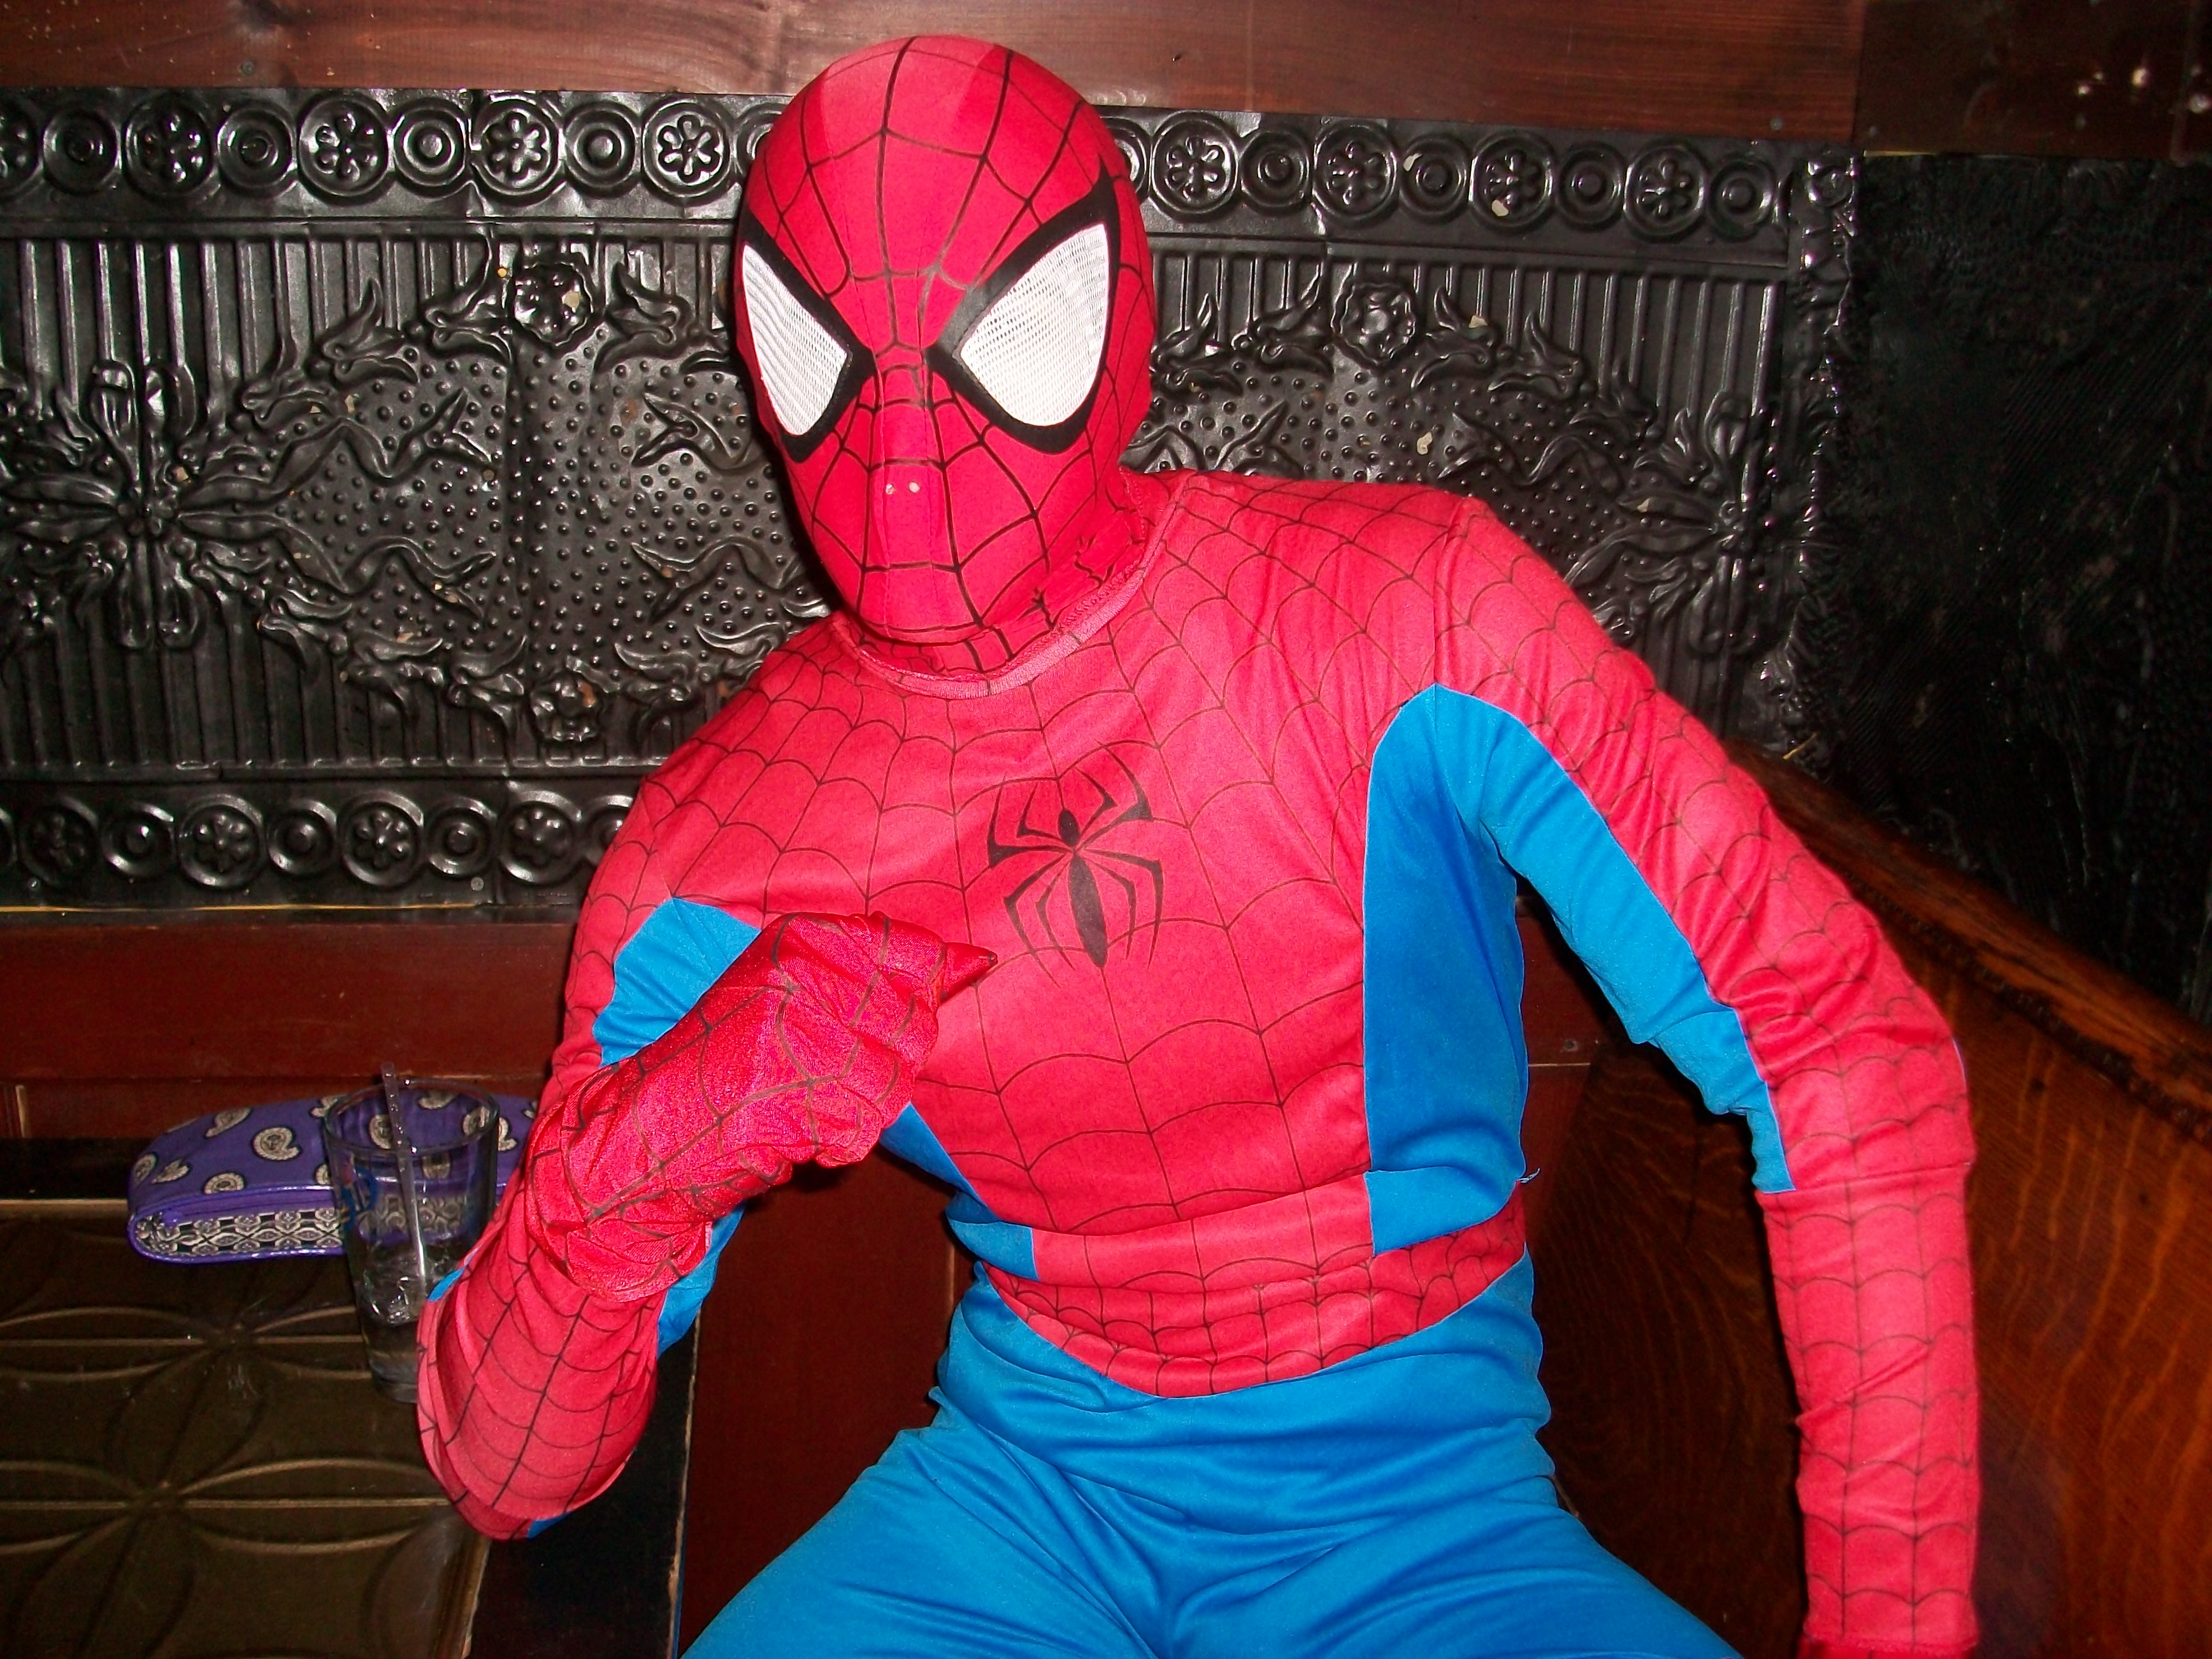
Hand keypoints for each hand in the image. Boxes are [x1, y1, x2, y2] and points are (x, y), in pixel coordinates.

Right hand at [523, 911, 992, 1299]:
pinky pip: (861, 1127)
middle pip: (909, 1017)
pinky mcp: (794, 1106)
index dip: (933, 973)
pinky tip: (798, 1131)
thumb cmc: (711, 1065)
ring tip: (808, 1099)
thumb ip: (865, 972)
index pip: (901, 946)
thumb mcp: (773, 992)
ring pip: (891, 1077)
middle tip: (837, 1067)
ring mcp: (796, 1045)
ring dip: (861, 1100)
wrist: (638, 1138)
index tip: (951, 979)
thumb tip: (975, 961)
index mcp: (789, 946)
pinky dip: (837, 1139)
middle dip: (890, 1051)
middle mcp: (795, 985)